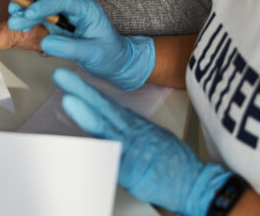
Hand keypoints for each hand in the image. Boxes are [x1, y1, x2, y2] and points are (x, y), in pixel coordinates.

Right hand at [6, 0, 154, 90]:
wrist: (115, 62)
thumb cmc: (109, 55)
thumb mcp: (92, 54)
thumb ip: (69, 48)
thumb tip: (45, 42)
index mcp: (86, 9)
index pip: (63, 1)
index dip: (44, 5)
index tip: (29, 14)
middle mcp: (74, 8)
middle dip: (30, 4)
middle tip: (14, 15)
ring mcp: (65, 16)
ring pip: (42, 6)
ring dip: (27, 12)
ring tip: (14, 22)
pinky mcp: (59, 25)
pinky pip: (42, 18)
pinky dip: (30, 20)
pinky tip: (20, 26)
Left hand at [54, 68, 231, 215]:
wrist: (198, 183)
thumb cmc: (173, 164)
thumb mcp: (150, 139)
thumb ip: (127, 131)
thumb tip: (108, 125)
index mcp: (133, 125)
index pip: (105, 105)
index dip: (86, 91)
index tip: (67, 79)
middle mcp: (132, 132)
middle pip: (103, 108)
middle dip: (81, 91)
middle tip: (62, 76)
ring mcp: (134, 149)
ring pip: (108, 129)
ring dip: (88, 114)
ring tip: (70, 101)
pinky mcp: (137, 169)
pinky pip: (116, 159)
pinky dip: (102, 151)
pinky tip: (88, 144)